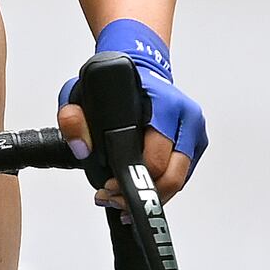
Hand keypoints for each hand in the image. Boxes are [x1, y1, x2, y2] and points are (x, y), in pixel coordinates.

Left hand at [57, 19, 203, 198]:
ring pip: (179, 180)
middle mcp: (186, 116)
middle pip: (173, 176)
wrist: (144, 70)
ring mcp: (194, 131)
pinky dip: (161, 187)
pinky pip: (182, 176)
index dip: (131, 178)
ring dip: (152, 196)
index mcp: (164, 104)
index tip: (109, 186)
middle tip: (115, 199)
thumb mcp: (83, 92)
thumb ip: (73, 117)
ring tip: (122, 199)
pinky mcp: (196, 143)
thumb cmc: (118, 84)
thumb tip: (81, 147)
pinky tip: (139, 189)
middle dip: (143, 194)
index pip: (155, 156)